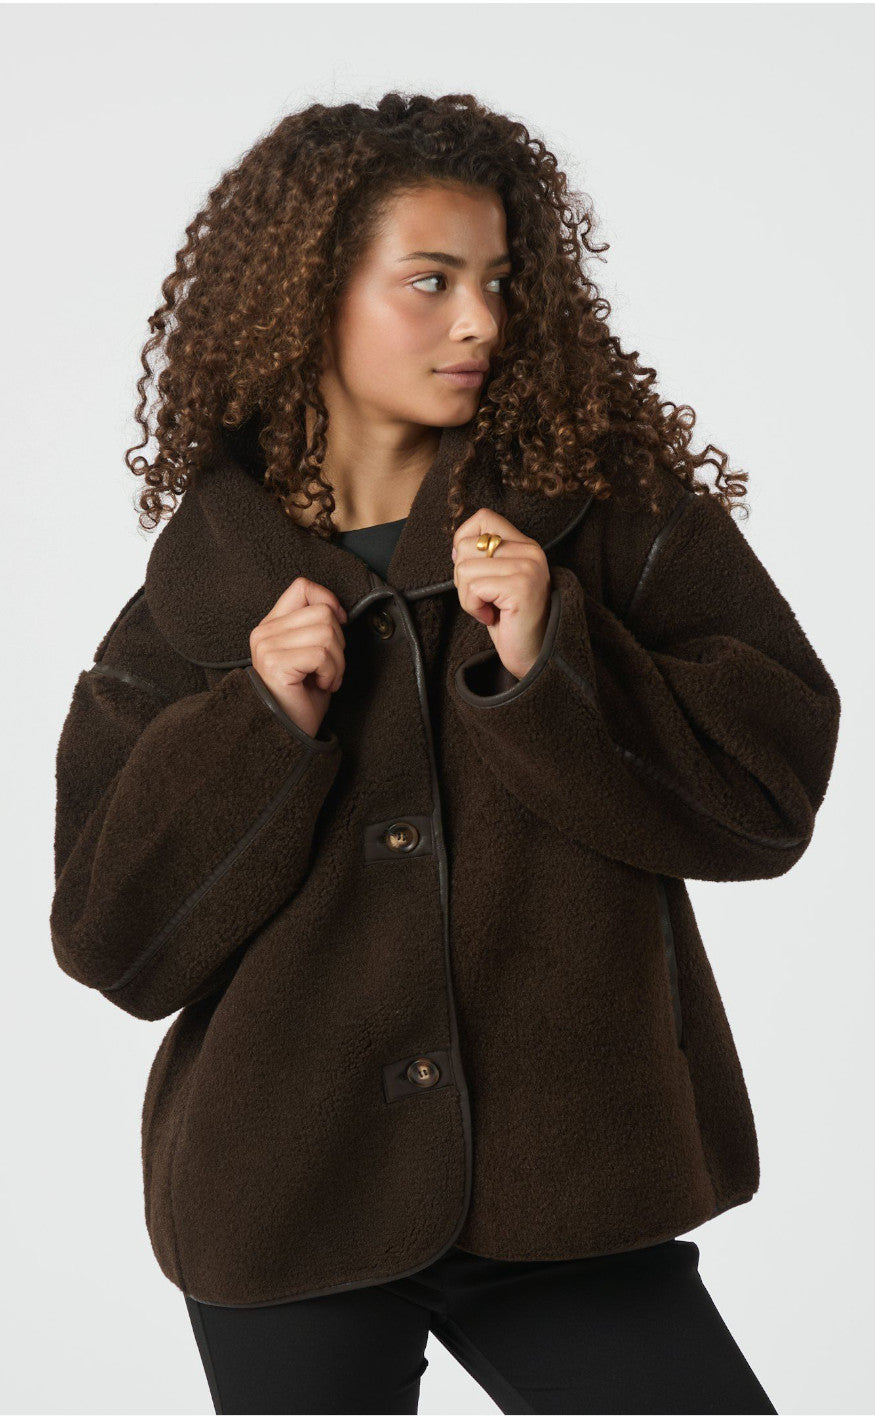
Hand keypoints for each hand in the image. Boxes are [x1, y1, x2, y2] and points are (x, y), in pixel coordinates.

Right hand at [249, 577, 347, 739]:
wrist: (288, 734)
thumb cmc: (302, 698)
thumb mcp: (311, 654)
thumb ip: (317, 627)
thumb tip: (339, 612)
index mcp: (272, 625)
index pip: (302, 587)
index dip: (329, 602)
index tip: (338, 626)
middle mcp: (264, 632)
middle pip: (322, 612)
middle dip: (339, 643)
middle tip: (328, 669)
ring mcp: (267, 647)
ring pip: (326, 632)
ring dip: (337, 662)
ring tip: (325, 679)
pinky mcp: (275, 663)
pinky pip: (322, 655)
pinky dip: (331, 673)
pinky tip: (321, 686)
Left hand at [452, 508, 551, 679]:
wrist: (534, 656)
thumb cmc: (510, 621)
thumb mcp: (495, 581)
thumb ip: (482, 559)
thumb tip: (456, 547)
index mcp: (525, 545)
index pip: (484, 518)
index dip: (465, 540)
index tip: (472, 571)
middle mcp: (530, 551)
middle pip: (466, 545)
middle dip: (463, 578)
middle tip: (484, 599)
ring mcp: (527, 568)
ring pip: (464, 567)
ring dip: (467, 596)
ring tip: (488, 609)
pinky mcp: (520, 587)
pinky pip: (473, 587)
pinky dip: (473, 607)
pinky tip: (491, 617)